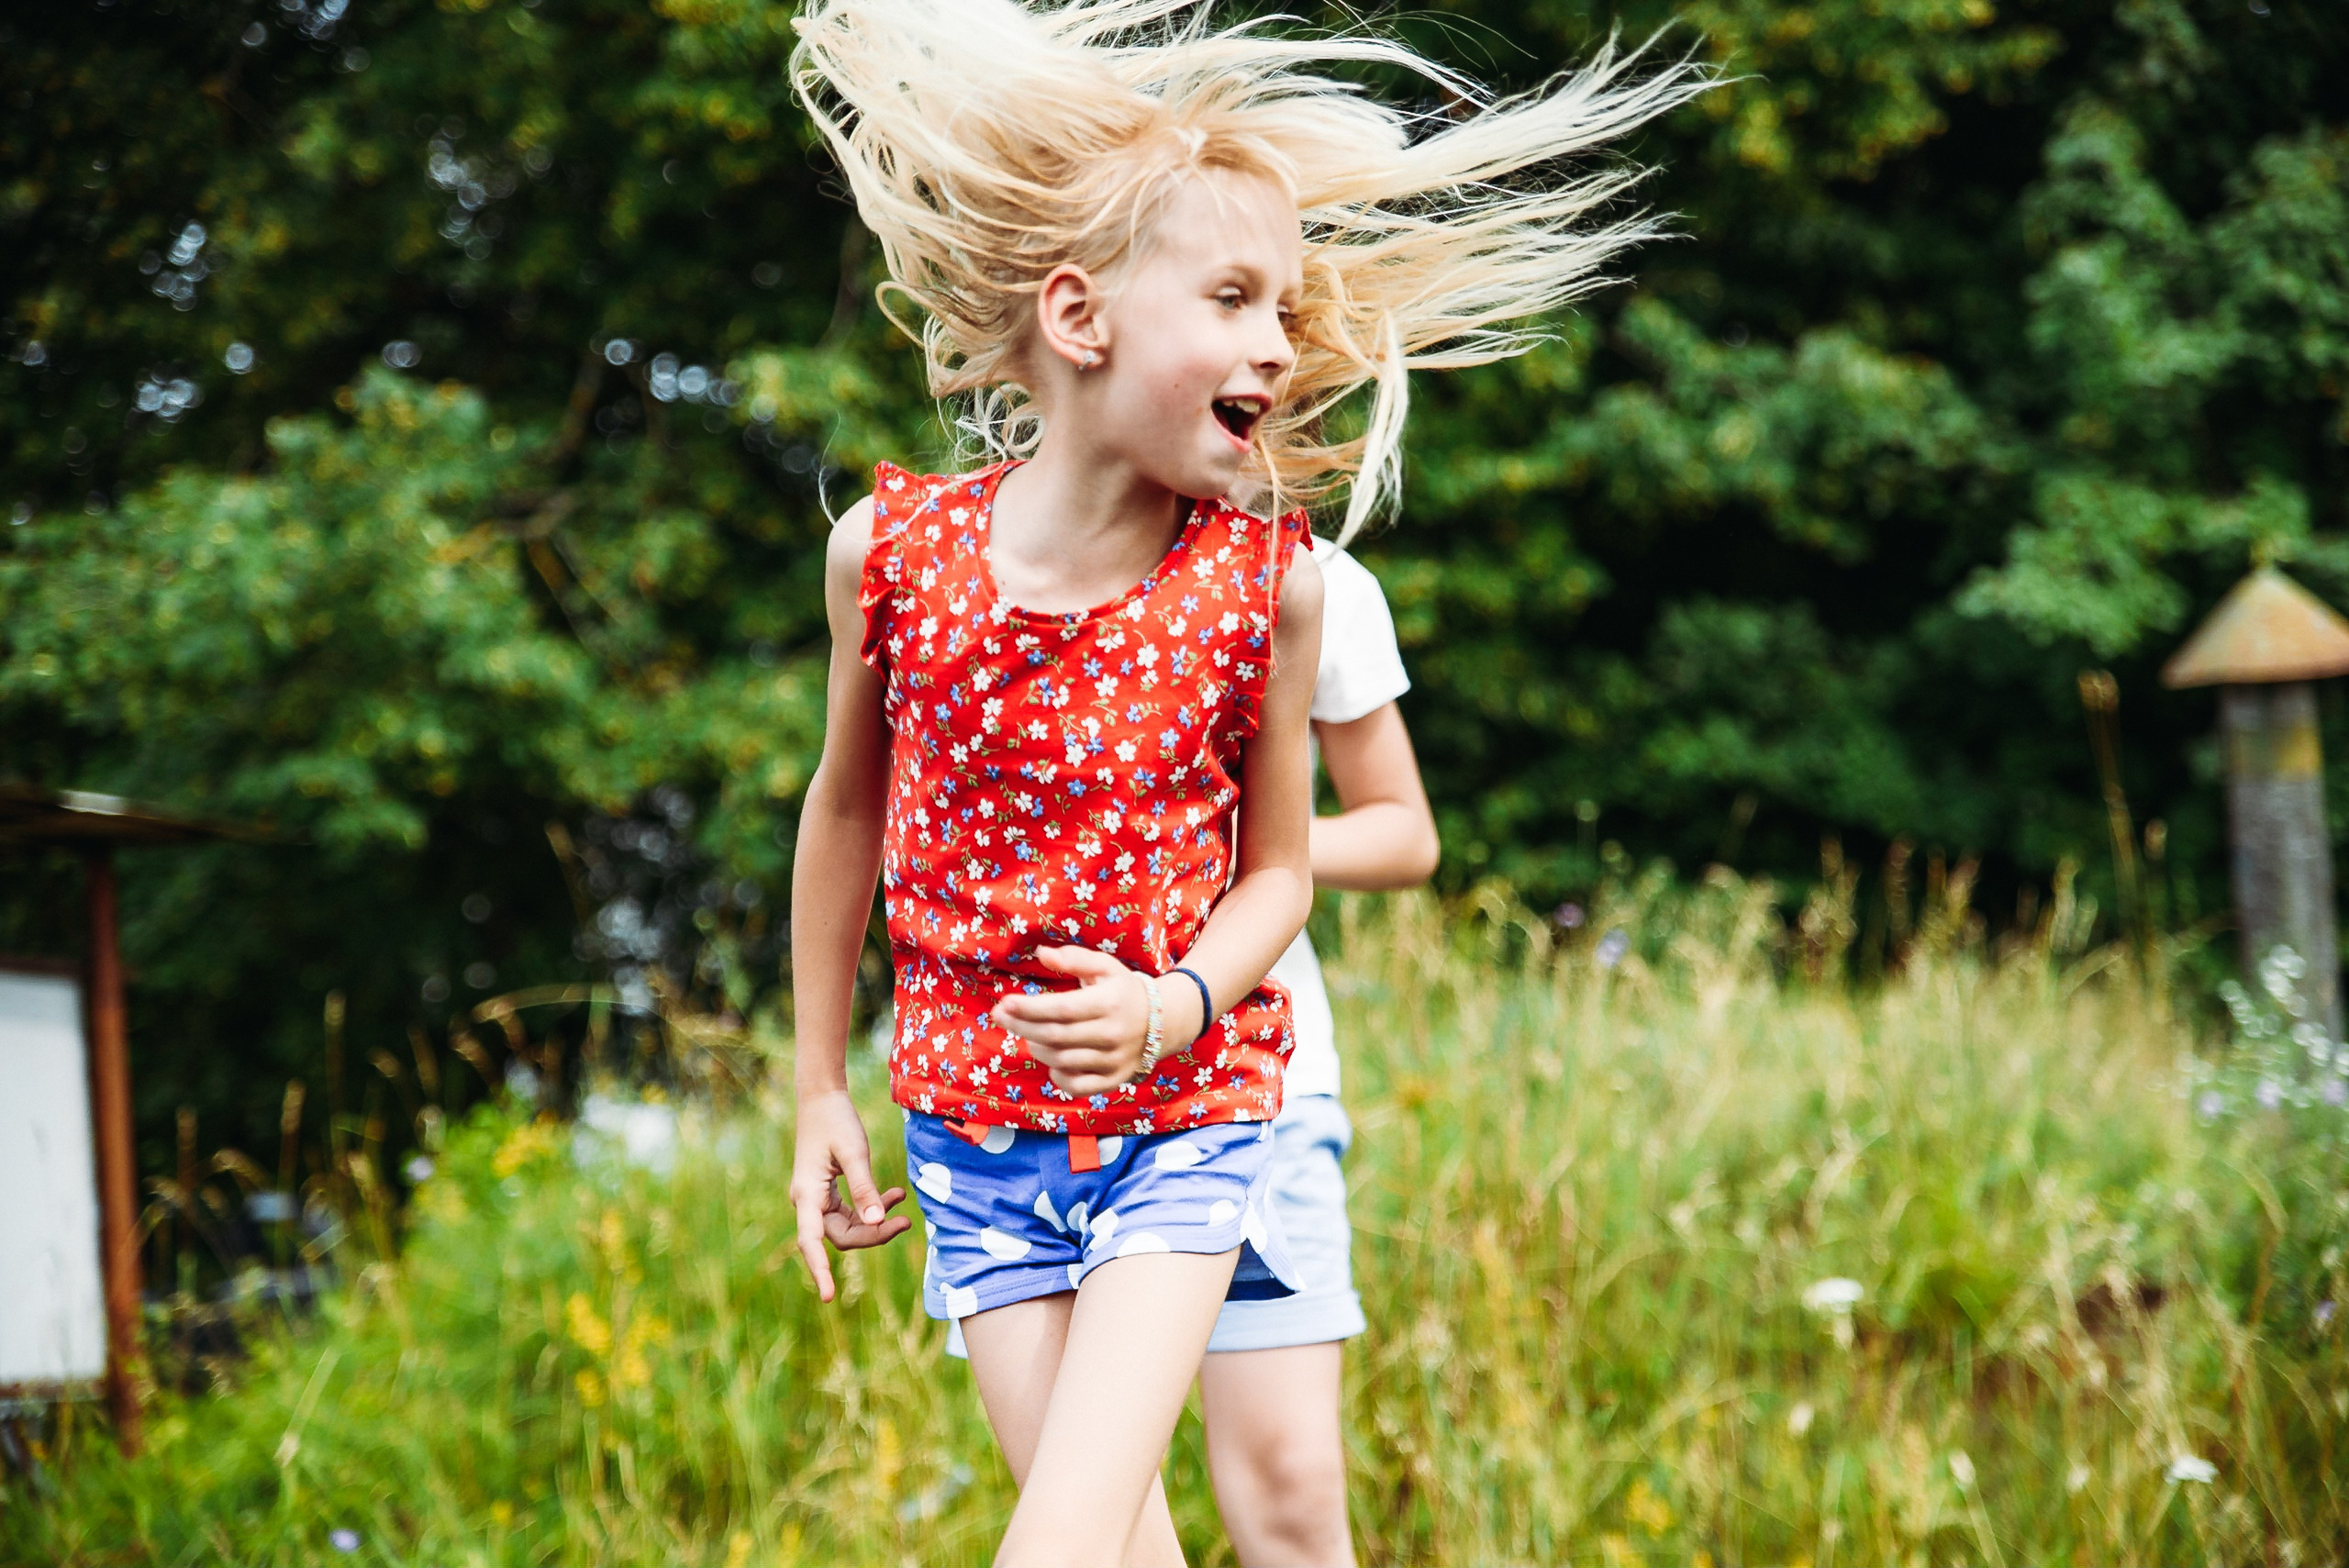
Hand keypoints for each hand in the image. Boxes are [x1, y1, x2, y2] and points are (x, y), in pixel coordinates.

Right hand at [789, 1087, 912, 1301]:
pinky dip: (873, 1206)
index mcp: (807, 1196)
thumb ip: (864, 1187)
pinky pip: (852, 1212)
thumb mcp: (853, 1153)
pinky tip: (896, 1194)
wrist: (822, 1098)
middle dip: (874, 1234)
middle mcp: (809, 1202)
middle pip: (841, 1236)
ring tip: (904, 1206)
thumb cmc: (835, 1121)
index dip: (820, 1270)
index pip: (811, 1242)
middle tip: (905, 1222)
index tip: (829, 1296)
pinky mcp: (829, 1192)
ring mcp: (818, 1199)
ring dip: (877, 1221)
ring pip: (849, 1226)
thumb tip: (876, 1221)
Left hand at [994, 945, 1190, 1096]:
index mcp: (1109, 1003)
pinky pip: (1078, 1086)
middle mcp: (1112, 1033)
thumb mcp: (1105, 967)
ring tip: (1027, 1033)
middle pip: (1056, 1035)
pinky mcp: (1114, 1080)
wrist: (1164, 1022)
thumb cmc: (1124, 990)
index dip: (1030, 1008)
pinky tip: (1052, 1059)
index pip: (1062, 1009)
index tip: (1005, 1003)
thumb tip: (1042, 953)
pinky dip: (1058, 1076)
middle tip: (1000, 1016)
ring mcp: (1114, 1060)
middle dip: (1022, 1026)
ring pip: (1062, 1060)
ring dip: (1036, 1047)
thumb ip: (1074, 959)